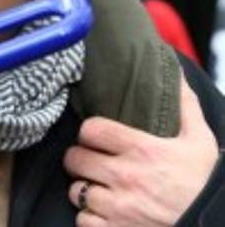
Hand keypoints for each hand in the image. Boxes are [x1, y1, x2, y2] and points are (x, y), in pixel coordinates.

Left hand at [64, 74, 218, 224]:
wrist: (213, 225)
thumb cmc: (204, 184)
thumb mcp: (199, 141)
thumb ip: (185, 106)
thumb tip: (176, 74)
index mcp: (141, 150)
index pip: (91, 129)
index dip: (89, 131)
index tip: (95, 136)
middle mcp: (124, 177)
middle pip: (75, 159)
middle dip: (80, 158)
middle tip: (90, 160)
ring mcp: (118, 208)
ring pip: (76, 192)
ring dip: (83, 189)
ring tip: (95, 186)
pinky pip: (84, 222)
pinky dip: (88, 218)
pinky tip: (100, 212)